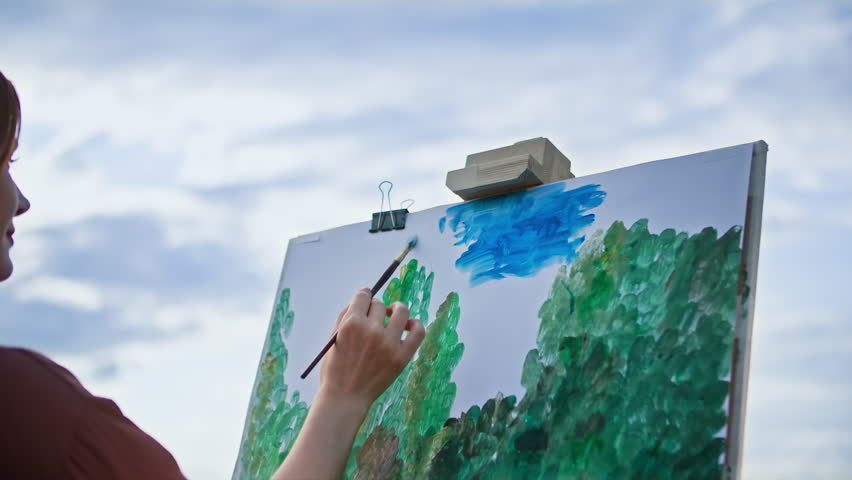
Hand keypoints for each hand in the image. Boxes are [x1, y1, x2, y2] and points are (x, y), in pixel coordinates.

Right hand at [272, 289, 425, 479]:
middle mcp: (371, 330)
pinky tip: (408, 326)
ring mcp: (388, 343)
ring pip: (401, 311)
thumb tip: (362, 299)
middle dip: (376, 309)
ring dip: (396, 310)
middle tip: (373, 319)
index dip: (364, 297)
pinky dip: (415, 324)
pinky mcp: (402, 356)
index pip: (364, 295)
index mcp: (351, 324)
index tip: (365, 300)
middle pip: (380, 304)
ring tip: (392, 317)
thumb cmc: (335, 368)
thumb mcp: (333, 339)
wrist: (345, 398)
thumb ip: (344, 316)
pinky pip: (417, 331)